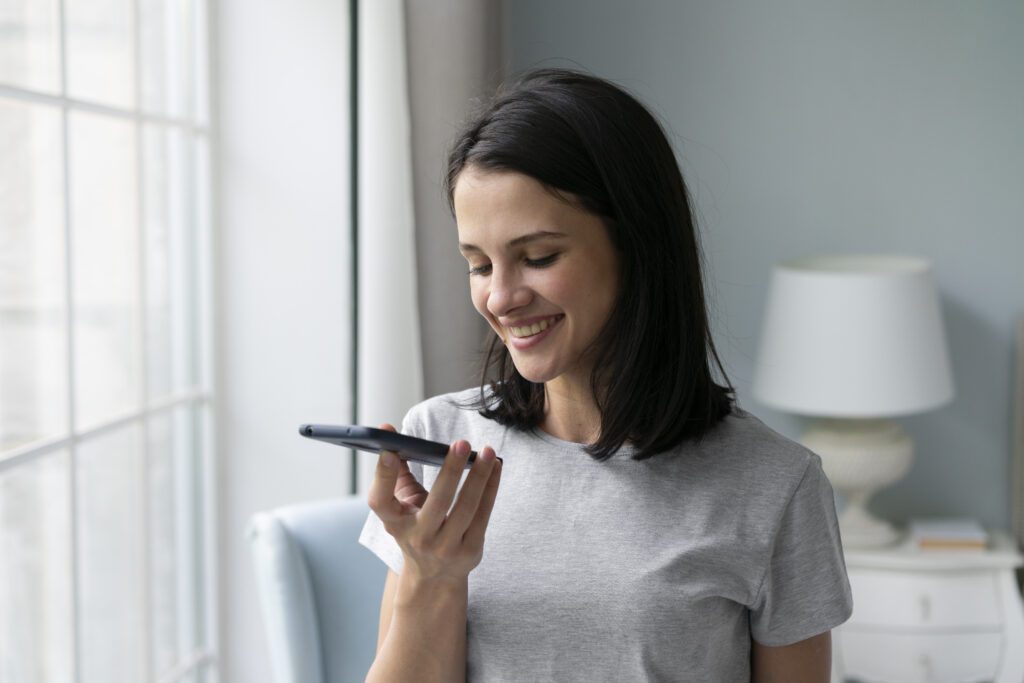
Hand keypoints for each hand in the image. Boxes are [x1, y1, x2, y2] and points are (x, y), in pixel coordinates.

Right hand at [367, 423, 501, 583]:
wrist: (433, 576)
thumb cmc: (415, 528)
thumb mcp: (399, 507)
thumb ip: (395, 472)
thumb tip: (389, 432)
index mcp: (394, 523)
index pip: (379, 501)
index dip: (382, 475)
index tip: (389, 450)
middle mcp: (418, 538)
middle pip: (437, 501)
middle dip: (451, 470)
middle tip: (462, 443)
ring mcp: (445, 548)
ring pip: (467, 506)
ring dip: (480, 476)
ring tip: (488, 451)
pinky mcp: (470, 551)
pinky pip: (484, 514)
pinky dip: (491, 487)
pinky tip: (496, 467)